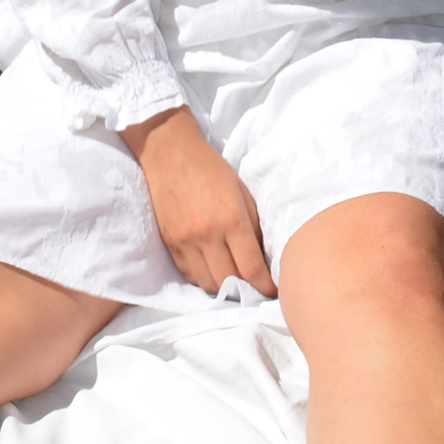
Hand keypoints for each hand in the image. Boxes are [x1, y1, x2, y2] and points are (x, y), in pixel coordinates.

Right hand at [123, 105, 274, 296]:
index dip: (266, 286)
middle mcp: (207, 235)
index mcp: (231, 219)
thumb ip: (253, 224)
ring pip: (209, 283)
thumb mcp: (242, 191)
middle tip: (255, 287)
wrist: (170, 153)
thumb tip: (264, 255)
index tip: (273, 290)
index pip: (252, 269)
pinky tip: (213, 269)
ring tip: (234, 280)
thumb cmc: (212, 169)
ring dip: (224, 287)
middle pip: (230, 282)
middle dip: (247, 289)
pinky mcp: (170, 243)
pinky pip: (189, 274)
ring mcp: (185, 242)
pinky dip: (204, 277)